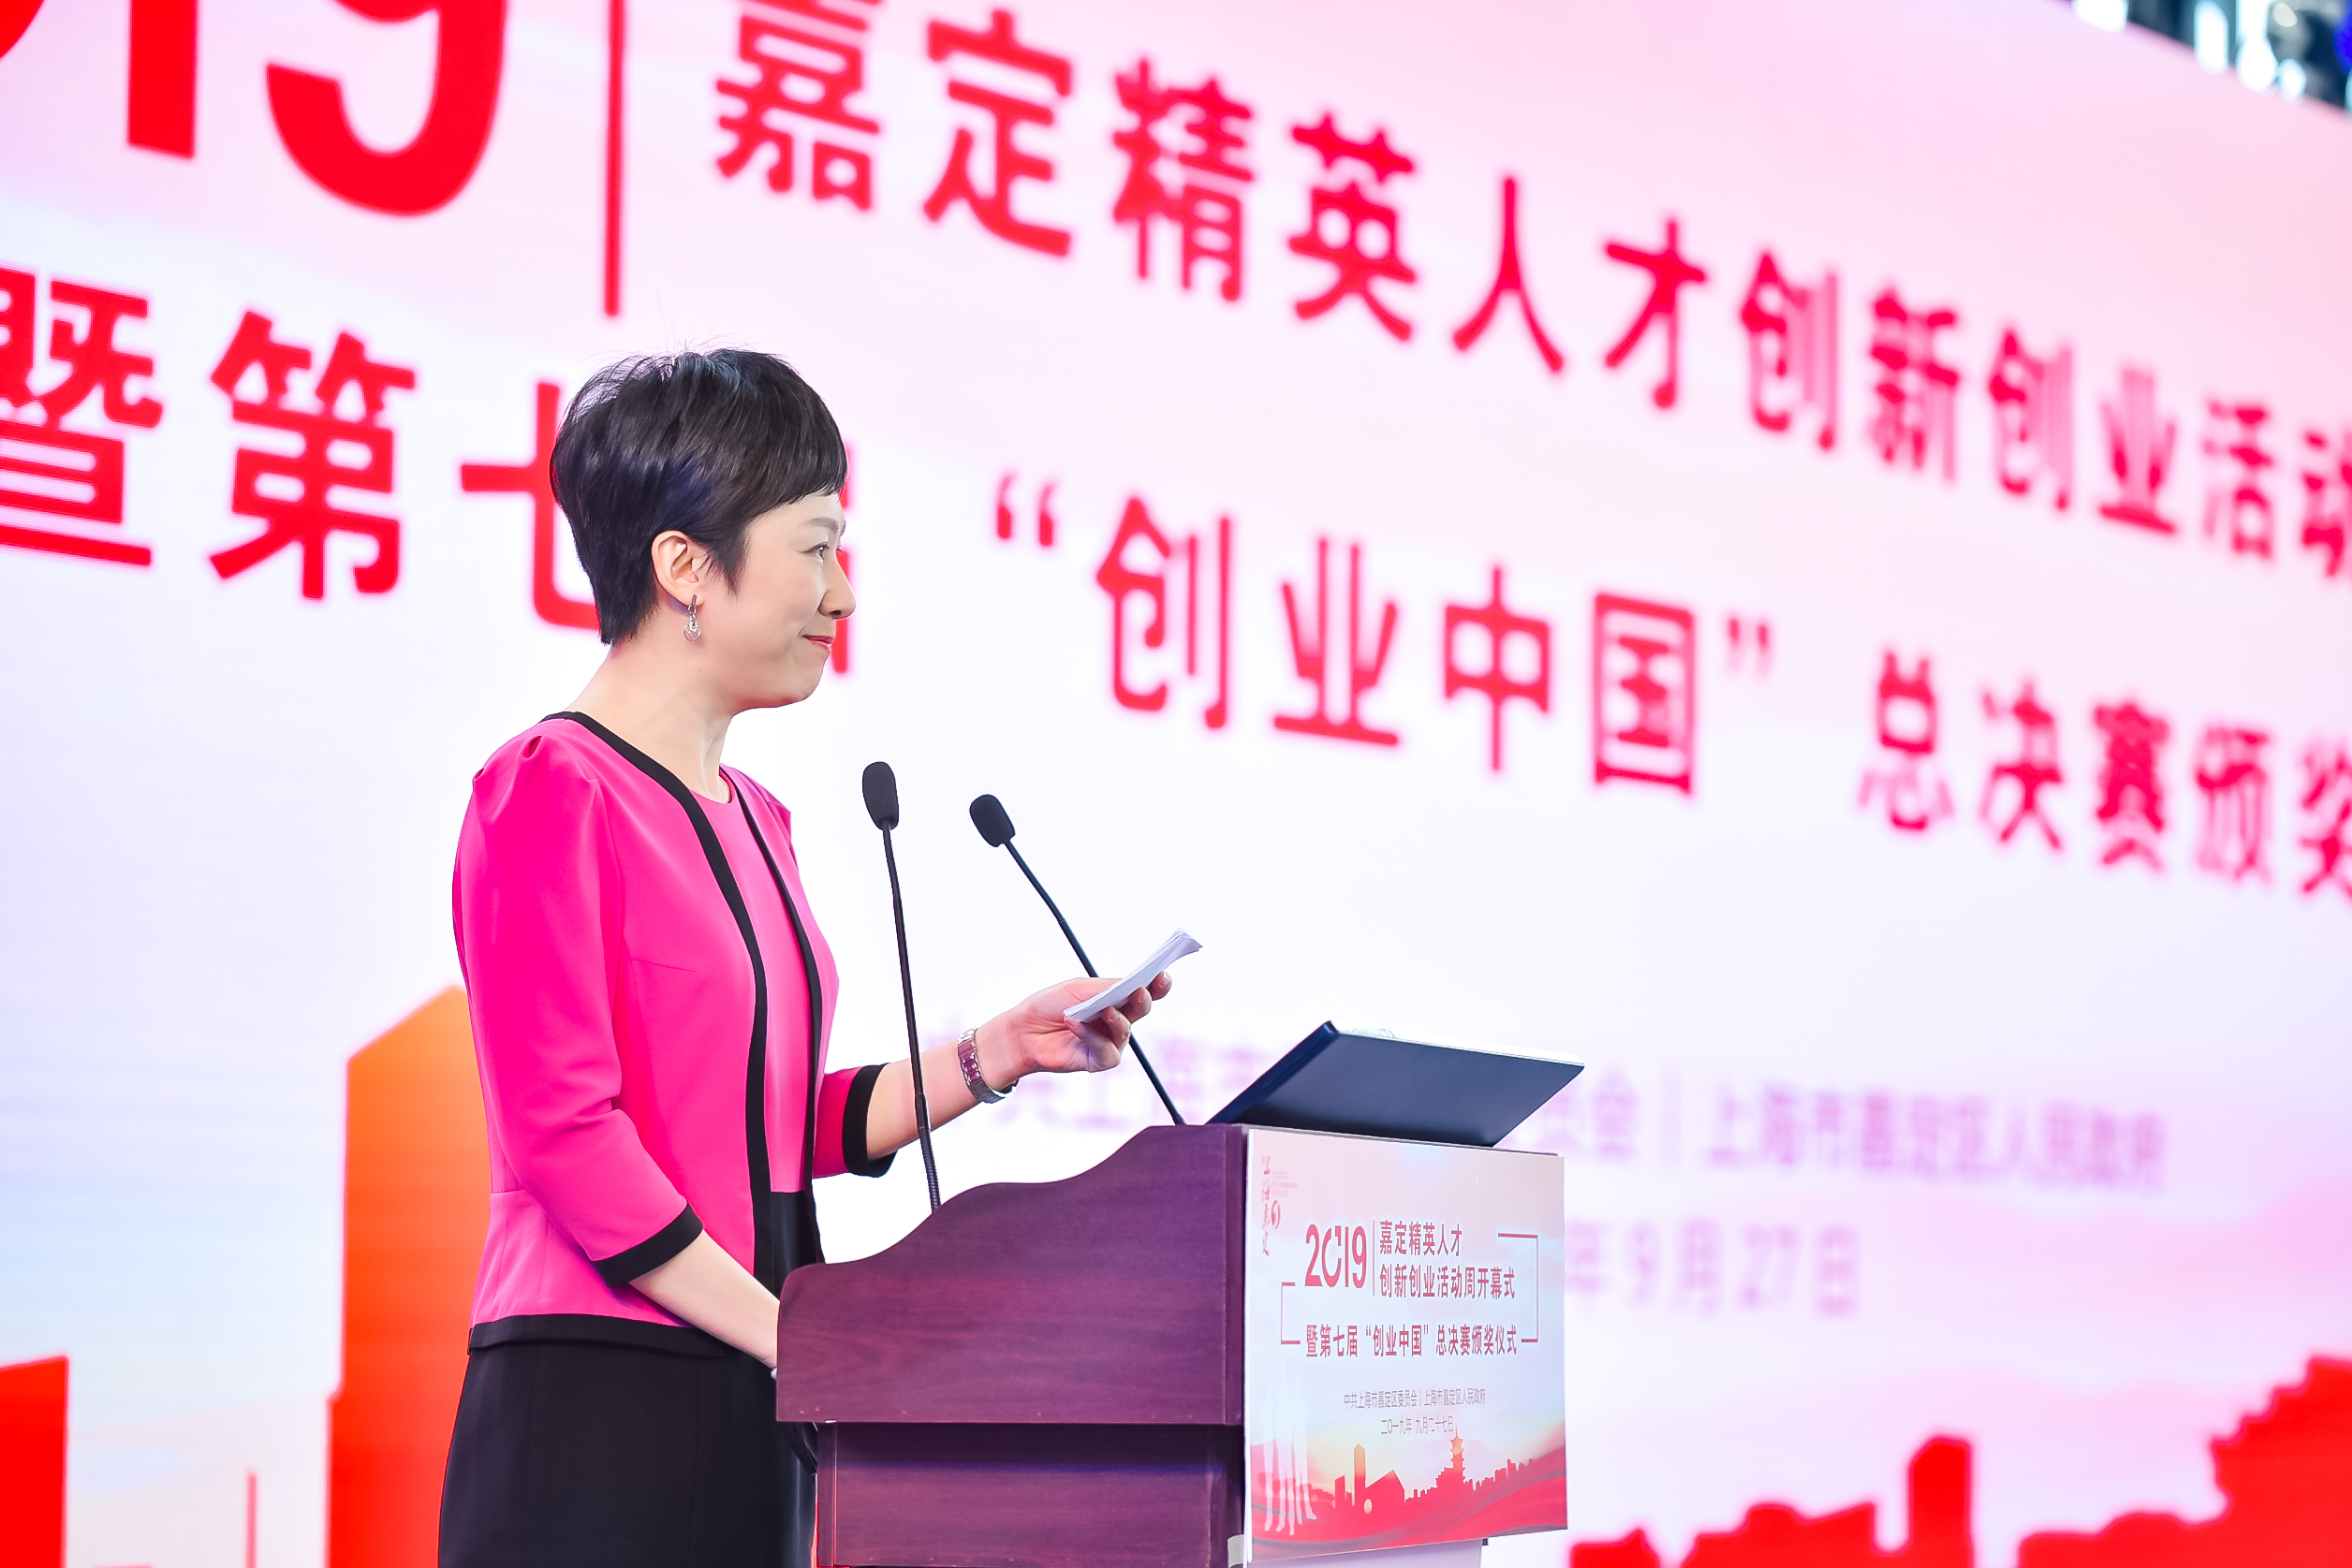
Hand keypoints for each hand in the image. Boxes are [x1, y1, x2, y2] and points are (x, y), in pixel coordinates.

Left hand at [979, 972, 1172, 1084]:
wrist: (1024, 1030)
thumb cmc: (1051, 1005)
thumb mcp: (1080, 988)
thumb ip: (1108, 987)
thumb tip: (1136, 985)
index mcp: (1115, 998)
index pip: (1144, 990)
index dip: (1157, 984)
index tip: (1163, 974)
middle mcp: (1116, 1020)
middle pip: (1141, 1009)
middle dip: (1144, 999)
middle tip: (1141, 991)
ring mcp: (1110, 1041)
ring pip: (1126, 1031)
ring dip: (1116, 1019)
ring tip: (1104, 1010)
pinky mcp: (1099, 1060)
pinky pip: (1107, 1050)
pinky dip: (1091, 1035)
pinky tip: (1075, 1024)